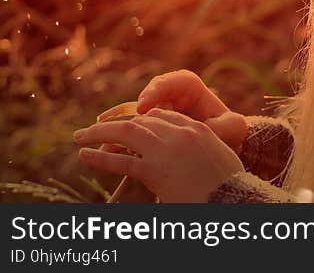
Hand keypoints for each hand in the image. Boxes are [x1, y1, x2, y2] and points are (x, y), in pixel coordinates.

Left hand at [75, 107, 244, 202]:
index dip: (141, 119)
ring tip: (80, 137)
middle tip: (92, 130)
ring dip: (99, 133)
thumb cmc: (229, 184)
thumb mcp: (220, 157)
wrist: (232, 198)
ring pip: (126, 133)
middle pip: (141, 120)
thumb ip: (201, 149)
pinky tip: (85, 156)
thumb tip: (189, 156)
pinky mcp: (155, 170)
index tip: (128, 125)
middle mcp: (180, 133)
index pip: (163, 115)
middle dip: (114, 124)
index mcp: (197, 129)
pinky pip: (122, 162)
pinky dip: (100, 158)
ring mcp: (166, 150)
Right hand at [97, 69, 247, 155]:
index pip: (172, 81)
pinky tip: (105, 150)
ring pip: (134, 113)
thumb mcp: (232, 127)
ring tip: (103, 137)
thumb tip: (209, 127)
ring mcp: (157, 109)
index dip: (155, 91)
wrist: (221, 143)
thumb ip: (225, 125)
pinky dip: (119, 138)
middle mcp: (169, 94)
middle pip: (147, 96)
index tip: (143, 107)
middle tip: (117, 123)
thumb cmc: (226, 130)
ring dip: (120, 125)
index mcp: (189, 86)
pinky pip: (131, 129)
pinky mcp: (149, 125)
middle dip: (131, 109)